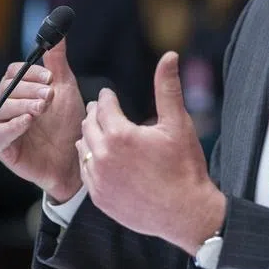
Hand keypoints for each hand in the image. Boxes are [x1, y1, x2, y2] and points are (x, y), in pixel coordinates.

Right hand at [0, 39, 84, 201]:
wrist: (76, 158)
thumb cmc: (68, 123)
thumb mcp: (65, 88)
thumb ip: (57, 62)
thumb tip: (58, 33)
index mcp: (19, 91)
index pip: (13, 73)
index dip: (30, 72)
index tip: (50, 77)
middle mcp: (6, 107)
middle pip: (5, 89)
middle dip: (29, 89)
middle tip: (50, 94)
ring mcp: (2, 128)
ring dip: (22, 104)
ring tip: (43, 106)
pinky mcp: (3, 149)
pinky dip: (13, 125)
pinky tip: (29, 120)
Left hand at [76, 51, 224, 252]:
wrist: (186, 212)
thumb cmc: (185, 167)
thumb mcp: (178, 124)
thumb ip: (167, 88)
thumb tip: (169, 56)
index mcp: (120, 135)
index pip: (104, 106)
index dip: (108, 98)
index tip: (109, 95)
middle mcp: (103, 156)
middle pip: (89, 125)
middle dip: (96, 115)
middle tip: (102, 110)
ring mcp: (98, 179)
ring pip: (83, 148)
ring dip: (91, 137)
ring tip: (102, 133)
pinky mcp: (99, 198)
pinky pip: (85, 173)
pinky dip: (91, 162)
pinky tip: (102, 160)